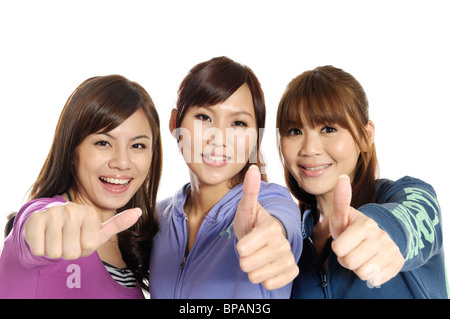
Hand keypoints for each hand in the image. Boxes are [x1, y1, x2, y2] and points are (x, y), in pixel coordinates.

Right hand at [24, 202, 140, 259]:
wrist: (46, 226)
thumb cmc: (76, 232)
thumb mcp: (98, 231)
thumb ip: (118, 223)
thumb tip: (139, 211)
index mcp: (89, 213)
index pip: (89, 246)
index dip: (83, 249)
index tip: (81, 239)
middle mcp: (72, 209)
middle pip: (72, 251)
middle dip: (68, 252)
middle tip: (66, 241)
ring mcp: (53, 213)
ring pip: (55, 252)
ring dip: (54, 251)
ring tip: (56, 239)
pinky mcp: (35, 219)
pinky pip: (39, 249)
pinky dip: (40, 249)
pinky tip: (44, 237)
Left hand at [234, 165, 298, 289]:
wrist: (263, 238)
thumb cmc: (251, 222)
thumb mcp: (246, 207)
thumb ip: (249, 190)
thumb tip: (252, 168)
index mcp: (270, 227)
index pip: (246, 247)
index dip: (241, 246)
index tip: (242, 242)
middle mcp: (282, 243)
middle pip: (248, 264)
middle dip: (243, 259)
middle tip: (248, 251)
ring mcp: (288, 258)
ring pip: (257, 276)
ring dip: (252, 270)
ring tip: (256, 258)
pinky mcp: (291, 271)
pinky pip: (271, 284)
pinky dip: (265, 279)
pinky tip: (266, 268)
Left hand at [330, 175, 403, 285]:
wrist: (380, 234)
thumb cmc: (353, 227)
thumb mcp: (343, 215)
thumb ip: (340, 200)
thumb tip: (342, 177)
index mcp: (366, 224)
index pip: (338, 250)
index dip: (337, 248)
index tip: (344, 240)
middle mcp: (381, 237)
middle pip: (349, 262)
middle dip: (346, 259)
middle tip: (352, 249)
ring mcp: (392, 250)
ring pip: (362, 273)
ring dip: (358, 267)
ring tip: (361, 255)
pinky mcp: (398, 263)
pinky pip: (375, 279)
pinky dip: (371, 274)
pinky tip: (372, 261)